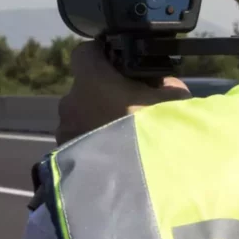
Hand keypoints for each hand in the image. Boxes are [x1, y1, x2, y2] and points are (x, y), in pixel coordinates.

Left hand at [56, 41, 191, 144]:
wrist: (139, 186)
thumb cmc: (155, 133)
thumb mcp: (175, 102)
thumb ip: (167, 85)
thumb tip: (166, 85)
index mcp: (92, 79)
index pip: (84, 52)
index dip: (101, 55)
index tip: (118, 64)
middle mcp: (71, 101)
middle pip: (84, 88)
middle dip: (103, 94)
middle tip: (128, 107)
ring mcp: (64, 131)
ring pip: (80, 116)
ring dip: (96, 121)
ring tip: (122, 137)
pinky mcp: (63, 157)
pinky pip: (78, 141)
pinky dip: (92, 144)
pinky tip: (113, 156)